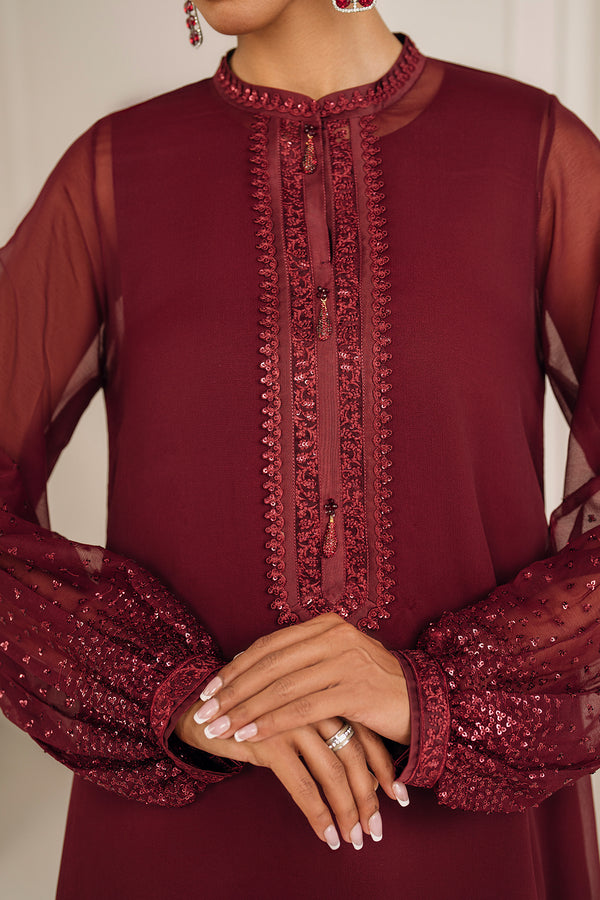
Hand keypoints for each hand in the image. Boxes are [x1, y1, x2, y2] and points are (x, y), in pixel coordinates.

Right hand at [176, 702, 397, 848]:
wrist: (203, 707)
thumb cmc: (256, 714)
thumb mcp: (295, 716)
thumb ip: (327, 730)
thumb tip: (366, 776)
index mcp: (326, 691)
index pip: (365, 732)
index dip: (384, 767)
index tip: (399, 798)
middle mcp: (314, 702)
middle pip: (354, 754)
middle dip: (370, 797)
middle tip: (377, 830)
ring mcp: (293, 719)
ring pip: (333, 772)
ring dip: (348, 811)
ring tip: (354, 839)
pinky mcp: (270, 740)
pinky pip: (303, 786)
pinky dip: (319, 815)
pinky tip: (327, 836)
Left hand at [191, 613, 410, 746]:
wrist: (422, 702)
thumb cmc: (372, 686)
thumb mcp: (336, 662)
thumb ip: (301, 660)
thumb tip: (251, 670)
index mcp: (325, 625)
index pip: (269, 645)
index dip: (236, 667)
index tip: (210, 689)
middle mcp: (334, 636)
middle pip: (270, 664)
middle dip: (232, 690)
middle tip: (204, 711)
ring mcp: (346, 662)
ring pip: (282, 687)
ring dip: (245, 710)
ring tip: (219, 728)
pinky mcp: (355, 691)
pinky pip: (303, 709)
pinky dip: (272, 722)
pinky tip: (250, 735)